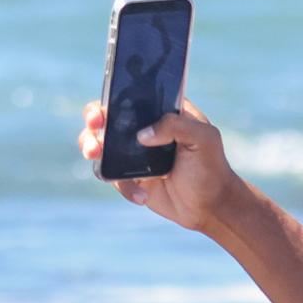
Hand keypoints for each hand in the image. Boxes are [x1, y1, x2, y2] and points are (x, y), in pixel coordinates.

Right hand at [77, 97, 242, 235]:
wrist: (211, 207)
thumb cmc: (211, 167)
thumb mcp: (204, 139)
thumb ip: (176, 126)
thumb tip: (142, 135)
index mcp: (160, 111)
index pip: (130, 96)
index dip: (111, 97)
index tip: (104, 111)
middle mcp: (142, 128)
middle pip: (106, 117)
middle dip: (92, 121)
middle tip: (95, 130)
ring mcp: (133, 153)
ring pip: (99, 144)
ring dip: (91, 147)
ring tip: (96, 156)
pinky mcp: (129, 176)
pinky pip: (111, 175)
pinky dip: (122, 186)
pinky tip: (142, 195)